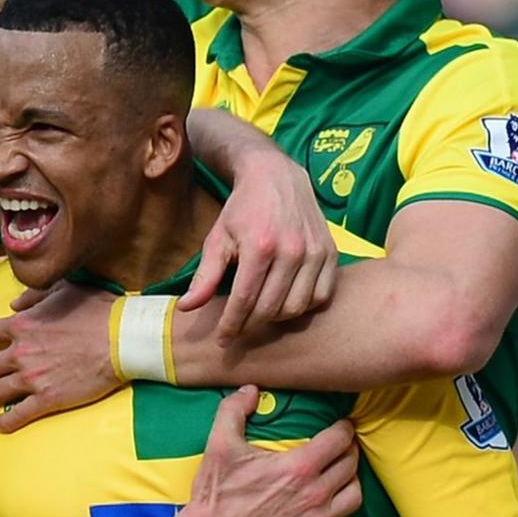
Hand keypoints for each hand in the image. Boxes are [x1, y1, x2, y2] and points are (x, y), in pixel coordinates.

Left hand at [0, 282, 119, 432]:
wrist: (121, 339)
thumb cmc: (96, 310)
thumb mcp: (62, 290)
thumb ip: (33, 296)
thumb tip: (15, 303)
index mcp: (22, 324)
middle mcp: (20, 352)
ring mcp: (33, 378)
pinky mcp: (48, 399)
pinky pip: (20, 414)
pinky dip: (6, 422)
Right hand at [179, 387, 361, 516]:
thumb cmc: (217, 493)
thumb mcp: (220, 445)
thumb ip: (234, 410)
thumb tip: (250, 389)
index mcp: (298, 466)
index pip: (338, 440)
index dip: (344, 429)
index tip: (342, 424)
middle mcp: (314, 493)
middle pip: (350, 466)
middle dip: (349, 451)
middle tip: (342, 446)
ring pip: (354, 497)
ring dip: (352, 483)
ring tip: (343, 476)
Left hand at [181, 152, 334, 338]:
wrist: (276, 177)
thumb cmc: (242, 209)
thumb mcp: (217, 238)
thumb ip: (204, 276)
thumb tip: (186, 308)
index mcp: (260, 246)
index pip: (245, 300)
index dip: (232, 324)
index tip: (223, 339)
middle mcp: (292, 250)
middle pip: (271, 308)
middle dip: (251, 325)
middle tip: (239, 328)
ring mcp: (315, 251)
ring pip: (297, 307)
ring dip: (277, 318)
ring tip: (261, 314)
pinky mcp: (331, 252)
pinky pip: (321, 295)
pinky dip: (304, 306)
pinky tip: (287, 301)